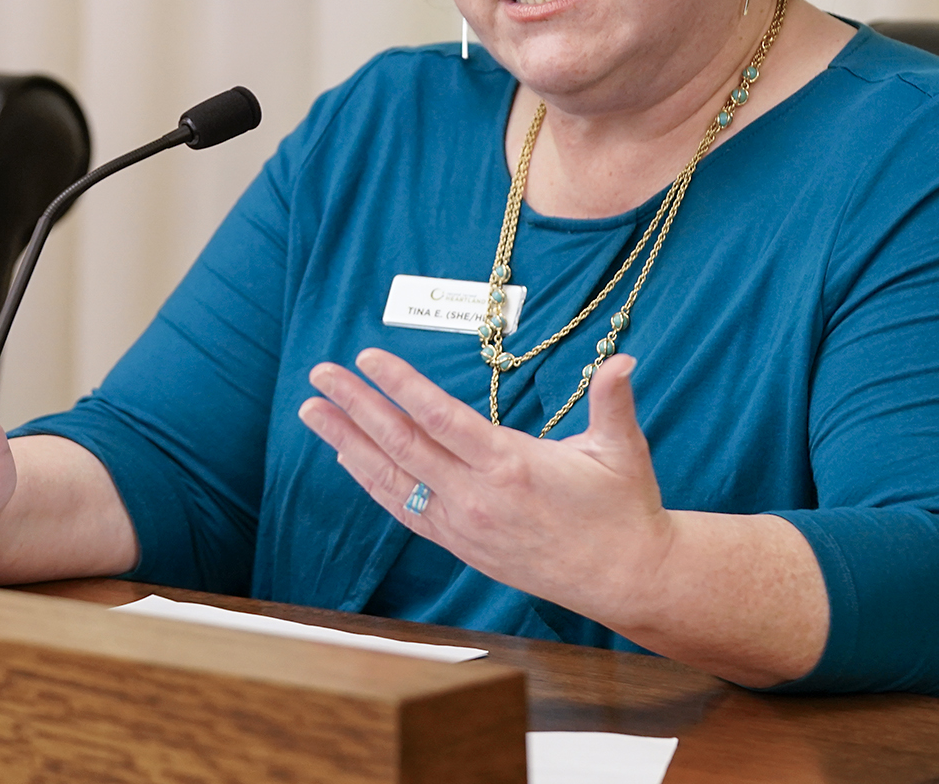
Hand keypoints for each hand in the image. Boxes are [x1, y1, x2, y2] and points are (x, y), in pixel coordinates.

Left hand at [297, 349, 672, 621]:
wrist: (626, 579)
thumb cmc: (624, 508)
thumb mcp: (622, 450)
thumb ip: (613, 401)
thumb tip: (623, 359)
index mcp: (511, 466)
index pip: (440, 418)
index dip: (400, 386)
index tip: (367, 358)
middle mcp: (477, 497)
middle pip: (402, 445)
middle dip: (355, 406)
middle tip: (320, 375)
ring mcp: (464, 525)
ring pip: (393, 479)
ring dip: (347, 442)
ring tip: (312, 412)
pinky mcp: (461, 545)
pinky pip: (405, 510)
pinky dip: (371, 482)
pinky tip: (346, 458)